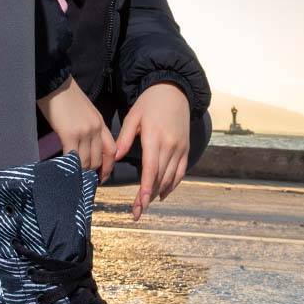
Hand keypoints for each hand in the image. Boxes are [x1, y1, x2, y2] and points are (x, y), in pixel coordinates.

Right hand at [36, 76, 116, 182]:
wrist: (56, 83)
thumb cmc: (67, 96)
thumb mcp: (86, 111)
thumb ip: (89, 127)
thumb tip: (84, 146)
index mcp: (101, 123)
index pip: (111, 150)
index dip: (108, 166)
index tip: (102, 175)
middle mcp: (96, 129)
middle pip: (100, 158)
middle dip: (94, 173)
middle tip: (86, 182)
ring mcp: (84, 132)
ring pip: (88, 161)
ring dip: (82, 172)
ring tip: (76, 179)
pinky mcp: (69, 134)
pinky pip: (73, 157)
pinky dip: (71, 166)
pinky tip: (66, 170)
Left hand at [113, 82, 190, 220]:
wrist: (175, 90)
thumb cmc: (150, 103)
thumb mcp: (134, 116)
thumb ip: (125, 138)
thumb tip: (116, 157)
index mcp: (155, 138)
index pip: (150, 169)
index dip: (145, 189)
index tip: (139, 204)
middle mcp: (170, 146)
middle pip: (159, 178)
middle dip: (148, 197)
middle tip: (136, 212)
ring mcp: (180, 148)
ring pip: (170, 178)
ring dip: (158, 193)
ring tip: (145, 204)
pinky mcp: (186, 149)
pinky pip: (181, 172)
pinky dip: (172, 185)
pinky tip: (162, 194)